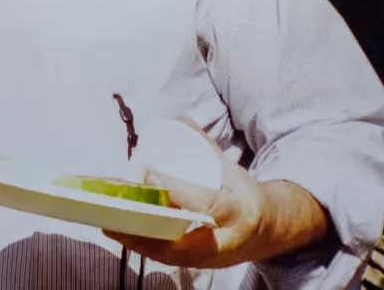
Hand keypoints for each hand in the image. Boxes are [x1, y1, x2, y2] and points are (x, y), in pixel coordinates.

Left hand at [104, 117, 269, 268]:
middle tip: (119, 210)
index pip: (208, 203)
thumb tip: (179, 119)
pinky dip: (144, 246)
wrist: (274, 230)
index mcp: (240, 211)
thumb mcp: (233, 169)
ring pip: (173, 257)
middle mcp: (227, 241)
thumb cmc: (247, 196)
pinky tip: (121, 234)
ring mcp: (213, 259)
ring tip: (109, 224)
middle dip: (150, 230)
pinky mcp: (200, 265)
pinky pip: (169, 259)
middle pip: (187, 244)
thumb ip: (205, 145)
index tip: (150, 175)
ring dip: (139, 242)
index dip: (179, 191)